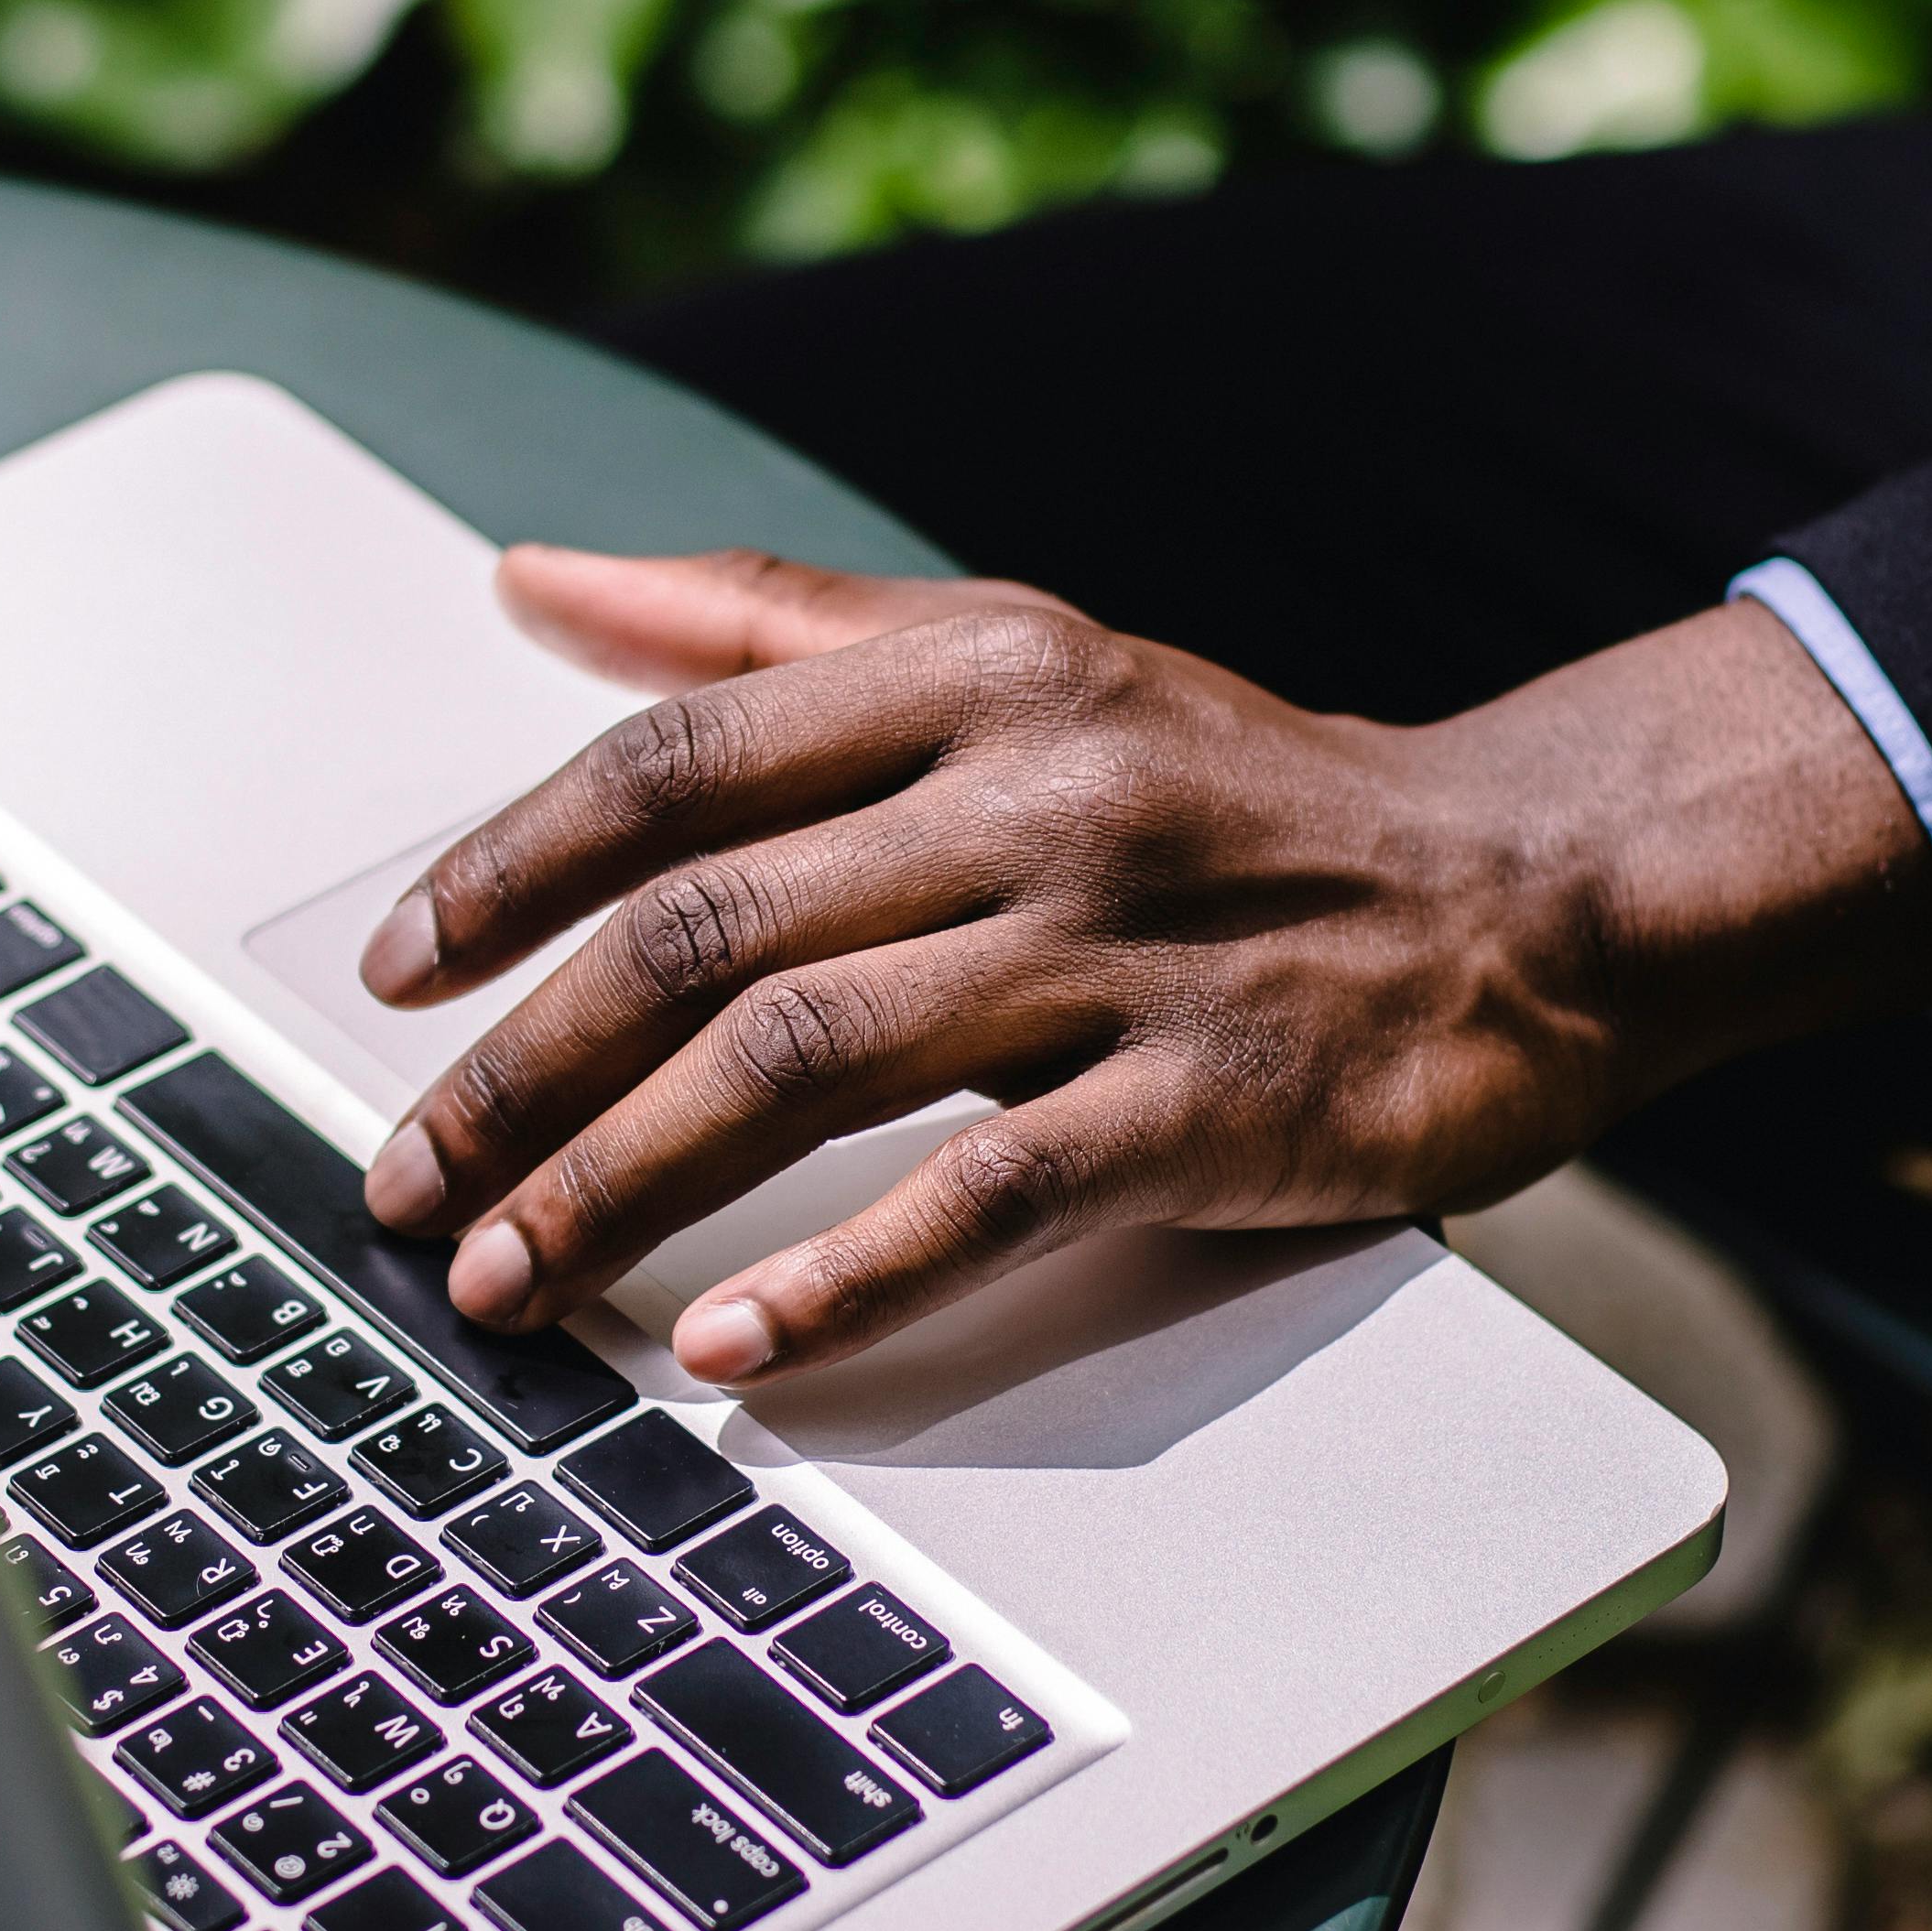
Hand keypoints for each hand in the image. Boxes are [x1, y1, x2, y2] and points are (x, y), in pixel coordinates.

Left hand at [356, 546, 1931, 1386]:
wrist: (1538, 890)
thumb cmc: (1242, 792)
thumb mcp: (1018, 659)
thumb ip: (763, 624)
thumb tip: (533, 582)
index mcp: (974, 674)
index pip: (675, 762)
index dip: (505, 871)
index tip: (393, 976)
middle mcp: (1033, 791)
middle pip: (702, 929)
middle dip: (519, 1070)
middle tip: (408, 1180)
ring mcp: (1119, 947)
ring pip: (802, 1061)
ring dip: (622, 1184)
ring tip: (509, 1281)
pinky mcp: (1203, 1100)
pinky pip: (983, 1194)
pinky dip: (842, 1278)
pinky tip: (733, 1348)